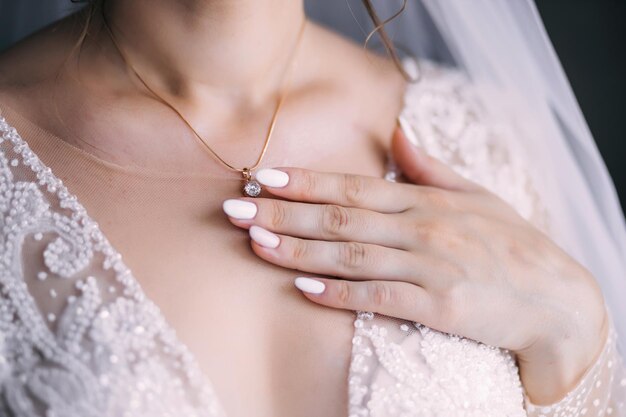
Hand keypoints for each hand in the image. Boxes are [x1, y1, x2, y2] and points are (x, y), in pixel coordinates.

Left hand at [222, 125, 607, 403]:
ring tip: (255, 243)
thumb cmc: (511, 245)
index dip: (305, 181)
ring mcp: (429, 267)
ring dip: (298, 250)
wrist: (557, 300)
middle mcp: (421, 229)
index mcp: (423, 201)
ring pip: (351, 256)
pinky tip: (305, 290)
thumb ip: (428, 168)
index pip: (353, 186)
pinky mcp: (439, 306)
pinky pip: (381, 298)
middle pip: (340, 218)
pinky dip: (341, 293)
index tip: (263, 177)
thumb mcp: (475, 195)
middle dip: (283, 213)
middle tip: (235, 210)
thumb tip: (397, 132)